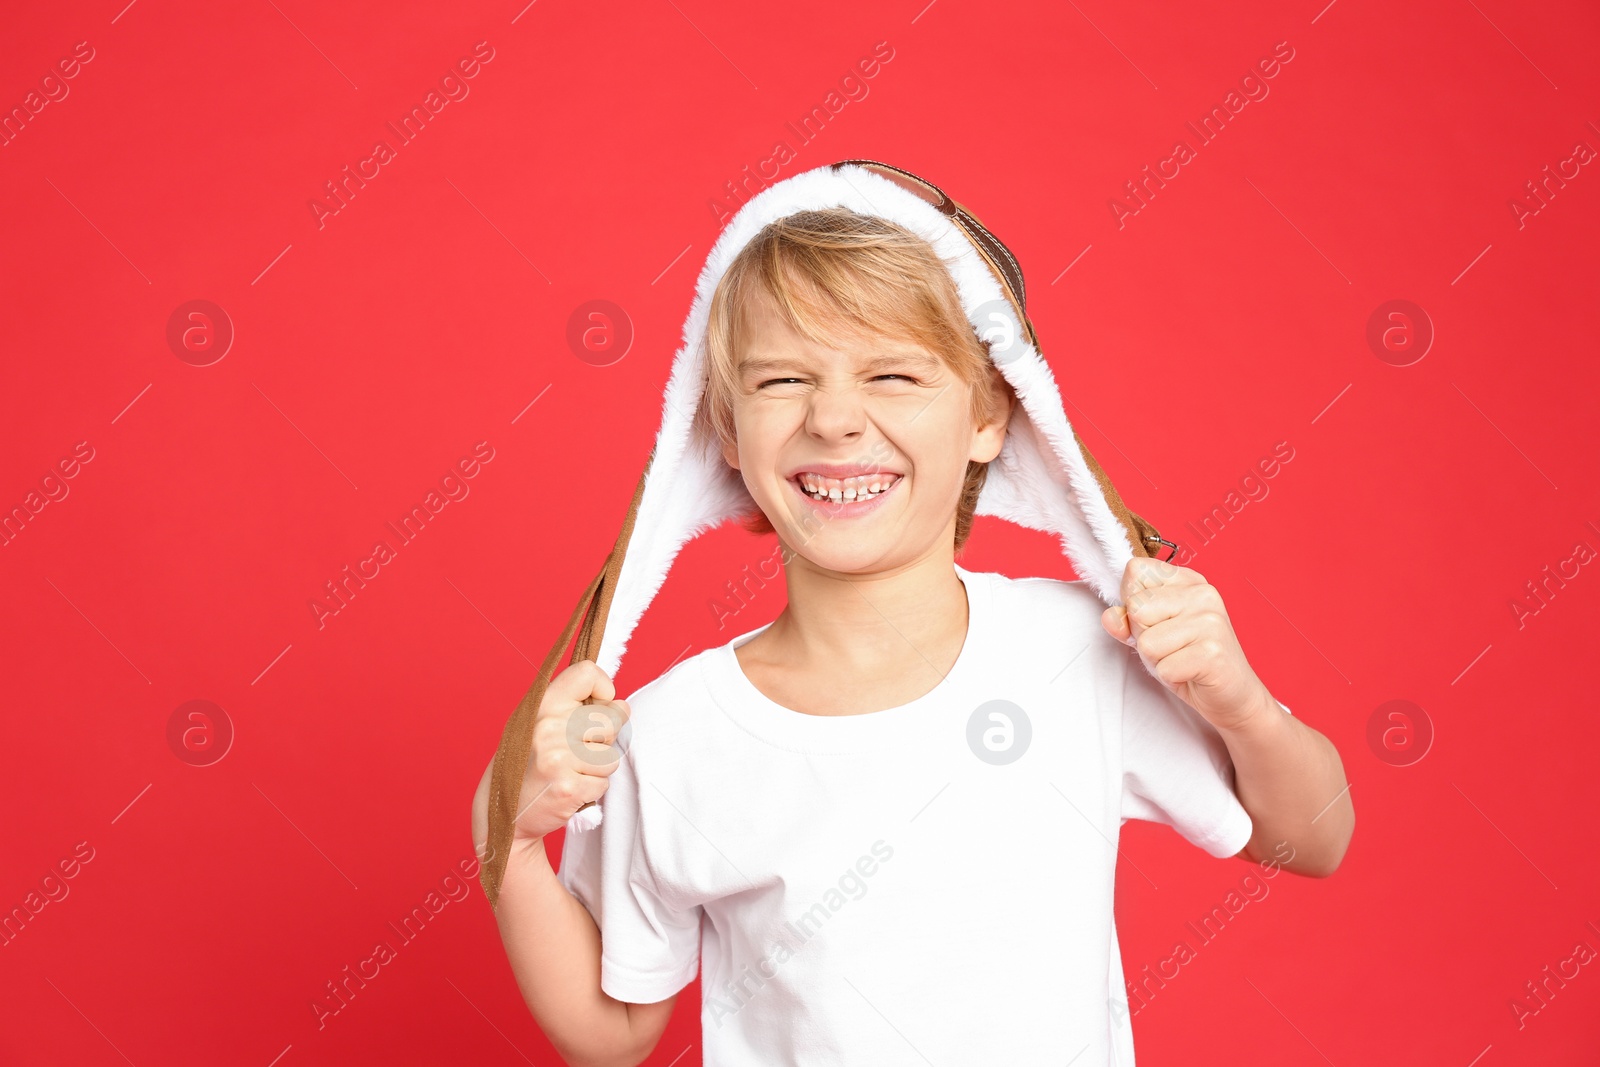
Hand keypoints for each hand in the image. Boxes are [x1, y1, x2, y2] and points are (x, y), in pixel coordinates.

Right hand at [473, 658, 630, 848]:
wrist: (502, 815)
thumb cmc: (527, 766)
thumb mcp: (540, 725)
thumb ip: (576, 710)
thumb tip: (623, 706)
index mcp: (543, 705)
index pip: (587, 673)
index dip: (603, 690)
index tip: (596, 706)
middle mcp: (550, 727)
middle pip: (612, 719)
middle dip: (606, 738)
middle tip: (581, 751)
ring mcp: (558, 758)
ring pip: (611, 756)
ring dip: (597, 769)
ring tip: (571, 772)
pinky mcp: (568, 787)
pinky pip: (604, 783)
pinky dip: (592, 790)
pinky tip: (569, 789)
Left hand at [1100, 558, 1272, 732]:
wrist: (1233, 694)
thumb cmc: (1190, 660)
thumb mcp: (1152, 633)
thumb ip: (1127, 621)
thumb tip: (1109, 617)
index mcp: (1187, 580)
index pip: (1135, 570)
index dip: (1131, 601)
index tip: (1155, 619)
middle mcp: (1202, 594)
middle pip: (1136, 608)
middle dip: (1143, 636)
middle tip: (1171, 647)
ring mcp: (1210, 621)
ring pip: (1147, 642)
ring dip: (1157, 660)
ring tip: (1181, 660)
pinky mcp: (1212, 652)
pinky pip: (1164, 667)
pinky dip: (1170, 677)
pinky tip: (1191, 673)